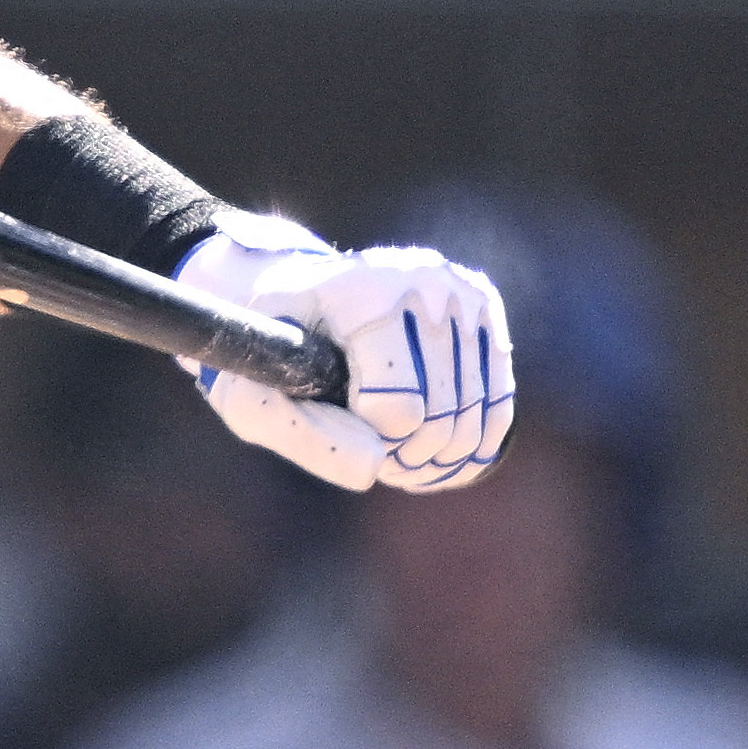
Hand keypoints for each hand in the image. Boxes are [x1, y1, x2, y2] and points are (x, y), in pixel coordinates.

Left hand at [175, 215, 511, 492]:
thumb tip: (374, 468)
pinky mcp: (485, 308)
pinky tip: (429, 451)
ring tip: (393, 453)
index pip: (398, 409)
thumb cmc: (270, 352)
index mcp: (364, 291)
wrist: (297, 294)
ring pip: (473, 421)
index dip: (368, 441)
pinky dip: (466, 448)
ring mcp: (462, 291)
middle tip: (367, 449)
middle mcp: (425, 280)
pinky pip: (497, 409)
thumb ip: (298, 436)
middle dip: (401, 456)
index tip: (339, 423)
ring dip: (432, 459)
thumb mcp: (250, 397)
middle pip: (440, 419)